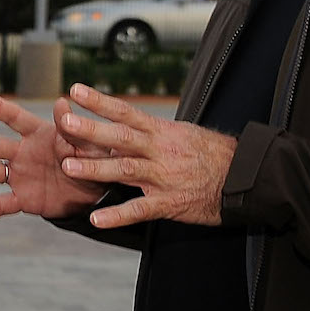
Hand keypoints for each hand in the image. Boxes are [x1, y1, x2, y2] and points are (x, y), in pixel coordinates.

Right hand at [0, 88, 110, 223]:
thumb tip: (62, 103)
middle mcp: (23, 152)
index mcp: (39, 134)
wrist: (98, 191)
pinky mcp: (24, 199)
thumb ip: (74, 128)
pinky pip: (0, 206)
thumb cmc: (96, 159)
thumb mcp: (91, 143)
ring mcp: (20, 176)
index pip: (13, 118)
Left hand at [55, 82, 235, 228]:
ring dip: (96, 168)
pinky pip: (139, 209)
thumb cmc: (211, 154)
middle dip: (92, 130)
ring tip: (69, 167)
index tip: (75, 90)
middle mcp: (159, 150)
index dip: (100, 101)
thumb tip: (124, 122)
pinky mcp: (169, 203)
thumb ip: (152, 131)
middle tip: (65, 123)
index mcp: (161, 131)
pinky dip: (117, 215)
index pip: (126, 112)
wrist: (244, 178)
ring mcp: (163, 177)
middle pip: (121, 137)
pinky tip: (96, 219)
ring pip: (125, 169)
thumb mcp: (183, 134)